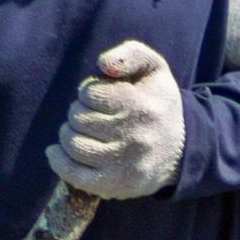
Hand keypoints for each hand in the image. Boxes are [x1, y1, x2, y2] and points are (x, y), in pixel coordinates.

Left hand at [46, 40, 183, 199]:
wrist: (182, 150)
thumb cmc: (158, 103)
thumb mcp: (154, 69)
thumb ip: (130, 54)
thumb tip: (103, 64)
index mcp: (141, 104)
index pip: (90, 93)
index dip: (87, 93)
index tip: (97, 98)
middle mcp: (133, 134)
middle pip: (79, 119)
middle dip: (77, 113)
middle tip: (86, 115)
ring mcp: (123, 163)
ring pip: (74, 145)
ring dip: (67, 135)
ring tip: (76, 131)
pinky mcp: (115, 185)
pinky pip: (74, 174)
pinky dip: (58, 161)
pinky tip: (57, 152)